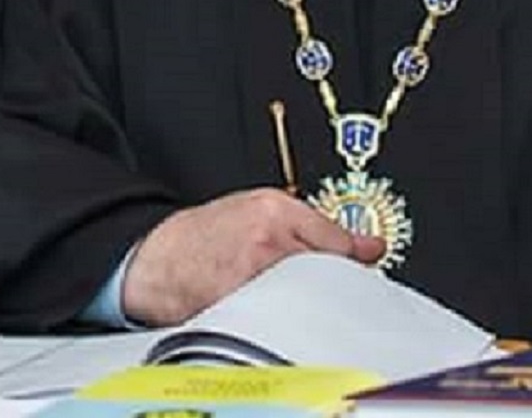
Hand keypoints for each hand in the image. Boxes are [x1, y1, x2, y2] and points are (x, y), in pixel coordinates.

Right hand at [121, 187, 384, 325]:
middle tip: (327, 288)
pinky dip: (282, 321)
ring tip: (293, 298)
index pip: (338, 242)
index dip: (353, 259)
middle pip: (326, 272)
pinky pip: (277, 320)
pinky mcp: (237, 309)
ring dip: (309, 303)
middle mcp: (266, 243)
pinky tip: (272, 313)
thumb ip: (321, 227)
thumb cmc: (208, 234)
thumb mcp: (264, 210)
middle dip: (332, 283)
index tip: (364, 267)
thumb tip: (373, 246)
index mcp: (276, 212)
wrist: (158, 258)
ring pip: (306, 298)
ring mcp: (252, 278)